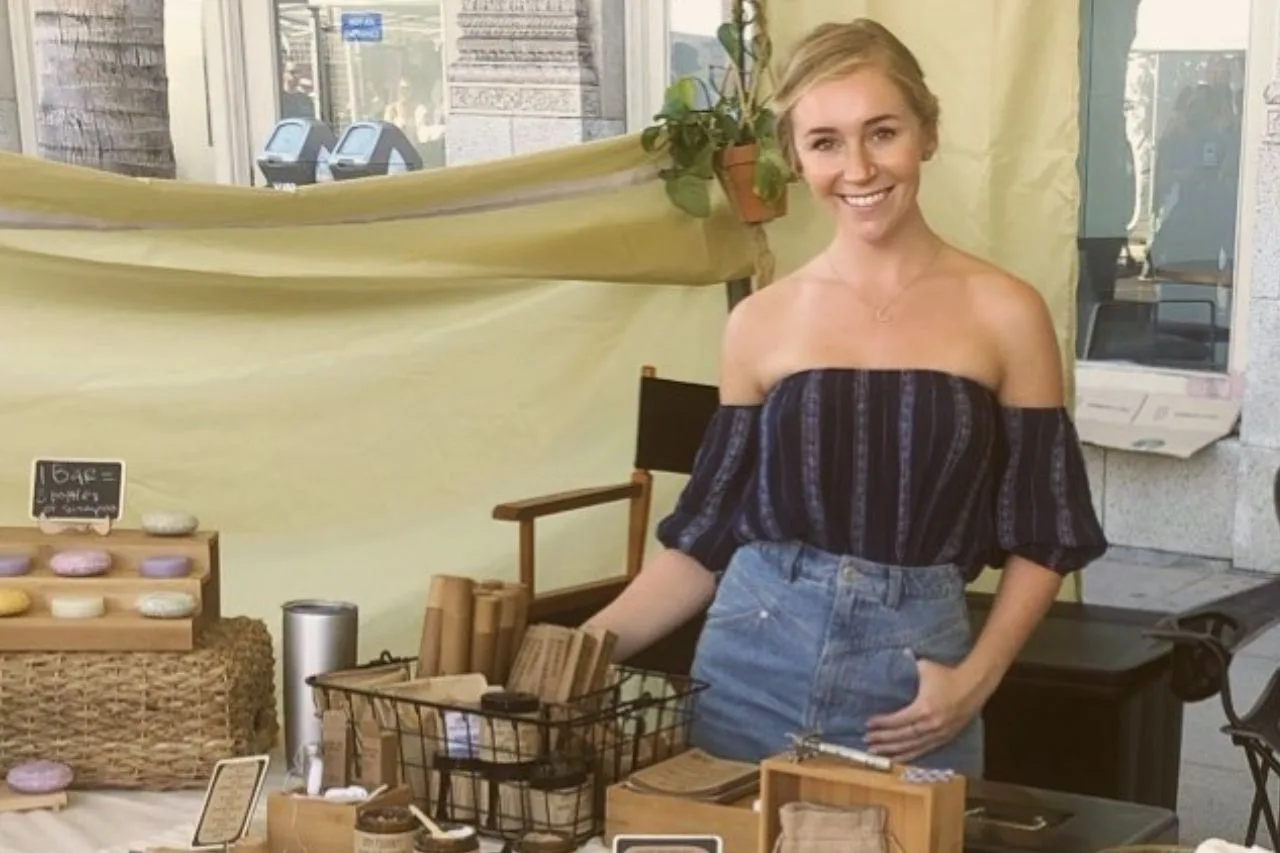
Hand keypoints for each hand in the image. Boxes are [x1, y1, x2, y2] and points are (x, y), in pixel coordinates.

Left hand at [863, 658, 981, 762]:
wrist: (974, 686)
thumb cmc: (947, 675)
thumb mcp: (925, 667)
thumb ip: (906, 664)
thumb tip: (892, 657)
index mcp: (923, 708)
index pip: (897, 720)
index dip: (881, 723)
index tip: (867, 723)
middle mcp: (930, 725)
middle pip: (901, 736)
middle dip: (882, 739)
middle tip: (866, 740)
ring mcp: (937, 734)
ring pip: (910, 746)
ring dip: (891, 750)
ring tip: (875, 751)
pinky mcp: (944, 739)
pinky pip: (923, 750)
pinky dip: (908, 755)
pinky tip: (895, 758)